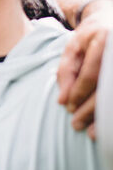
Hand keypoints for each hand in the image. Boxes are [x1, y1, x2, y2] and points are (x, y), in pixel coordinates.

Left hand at [57, 5, 112, 139]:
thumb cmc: (90, 36)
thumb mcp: (73, 47)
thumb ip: (66, 72)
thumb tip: (63, 101)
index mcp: (105, 40)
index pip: (92, 73)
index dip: (79, 92)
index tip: (68, 108)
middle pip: (108, 88)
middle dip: (91, 110)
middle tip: (76, 125)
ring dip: (106, 118)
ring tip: (91, 133)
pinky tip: (106, 127)